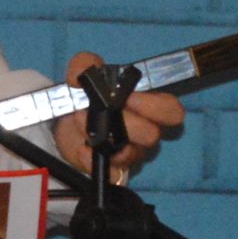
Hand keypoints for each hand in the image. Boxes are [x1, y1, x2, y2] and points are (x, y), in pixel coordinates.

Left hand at [51, 51, 183, 180]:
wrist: (65, 122)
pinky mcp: (110, 170)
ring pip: (130, 154)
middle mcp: (145, 132)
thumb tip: (83, 73)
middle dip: (124, 121)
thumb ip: (84, 64)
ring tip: (82, 121)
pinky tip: (82, 149)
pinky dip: (92, 160)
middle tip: (102, 109)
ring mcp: (130, 154)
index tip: (129, 97)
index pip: (172, 111)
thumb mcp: (83, 74)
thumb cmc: (86, 96)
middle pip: (153, 135)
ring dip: (103, 134)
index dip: (156, 106)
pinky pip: (110, 174)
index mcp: (148, 107)